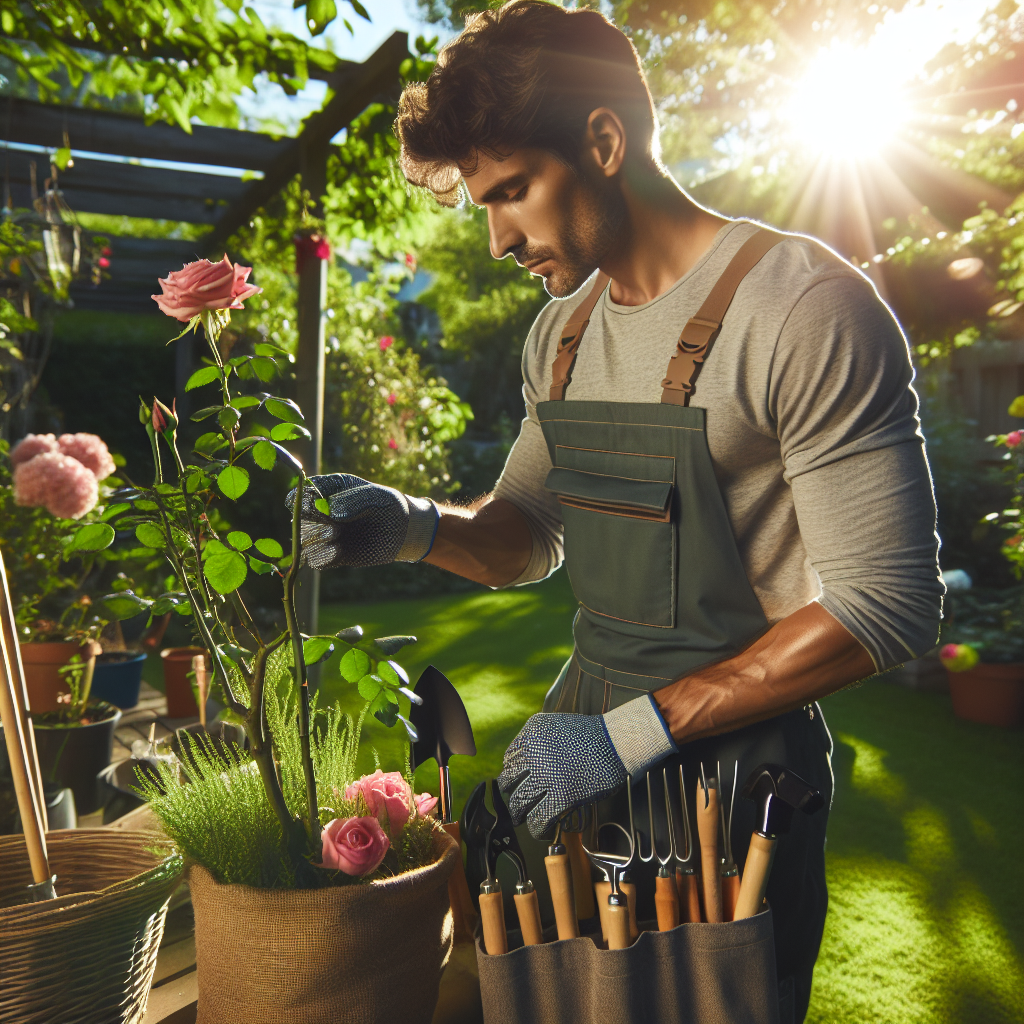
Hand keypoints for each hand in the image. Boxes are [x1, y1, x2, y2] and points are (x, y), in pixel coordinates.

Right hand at [286, 474, 437, 568]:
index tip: (316, 501)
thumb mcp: (373, 496)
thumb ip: (353, 500)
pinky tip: (338, 549)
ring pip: (305, 540)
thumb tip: (332, 511)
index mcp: (325, 492)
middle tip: (331, 518)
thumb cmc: (386, 505)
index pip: (299, 494)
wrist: (401, 529)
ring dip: (317, 537)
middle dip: (312, 519)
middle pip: (299, 518)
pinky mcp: (333, 555)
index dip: (301, 498)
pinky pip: (317, 560)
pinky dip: (324, 556)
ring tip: (336, 531)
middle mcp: (319, 514)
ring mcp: (324, 535)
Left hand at [498, 695, 675, 838]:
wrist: (616, 741)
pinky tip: (542, 830)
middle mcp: (534, 754)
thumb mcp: (555, 726)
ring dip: (520, 813)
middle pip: (509, 781)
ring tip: (523, 818)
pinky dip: (538, 828)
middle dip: (512, 794)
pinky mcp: (561, 796)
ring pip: (520, 801)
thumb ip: (537, 741)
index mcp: (531, 734)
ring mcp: (547, 776)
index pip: (509, 759)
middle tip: (516, 803)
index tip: (516, 782)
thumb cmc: (592, 735)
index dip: (512, 773)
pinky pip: (539, 818)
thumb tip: (525, 764)